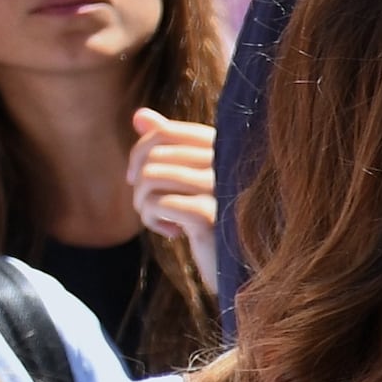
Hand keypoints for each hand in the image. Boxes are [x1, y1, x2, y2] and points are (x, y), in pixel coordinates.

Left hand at [127, 110, 218, 243]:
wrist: (244, 267)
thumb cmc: (215, 221)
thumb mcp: (191, 180)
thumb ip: (168, 146)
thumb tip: (139, 114)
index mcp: (224, 148)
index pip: (166, 132)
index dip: (140, 152)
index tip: (136, 178)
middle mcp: (226, 162)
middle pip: (154, 156)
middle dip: (139, 184)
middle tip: (151, 207)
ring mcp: (220, 188)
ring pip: (151, 177)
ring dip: (143, 203)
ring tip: (159, 219)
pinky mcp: (210, 216)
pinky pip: (158, 204)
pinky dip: (153, 220)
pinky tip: (172, 233)